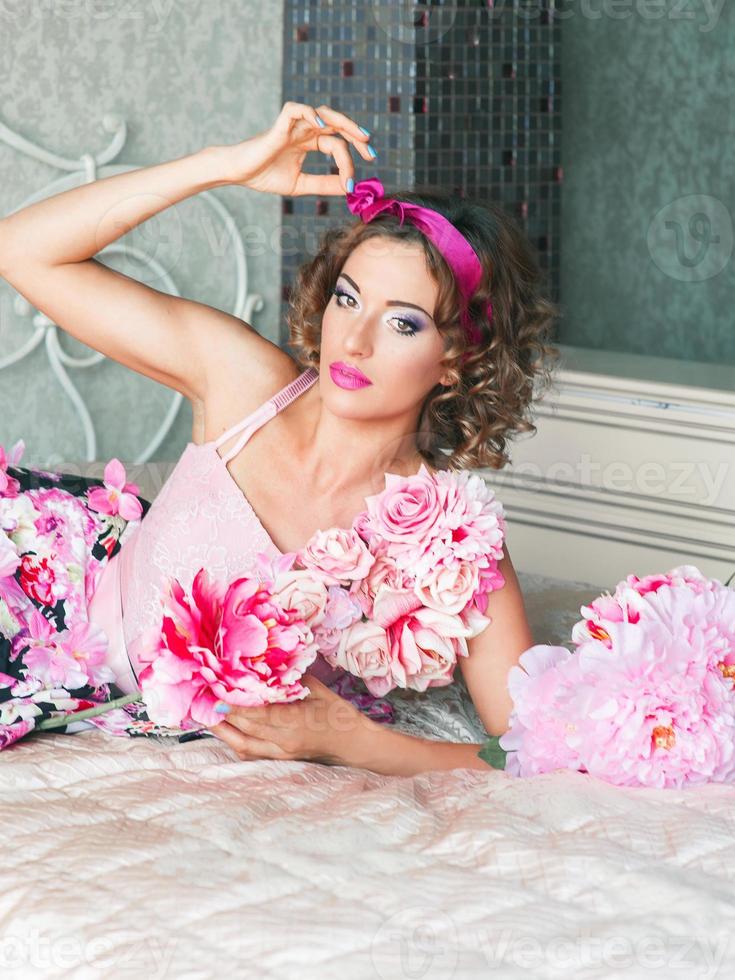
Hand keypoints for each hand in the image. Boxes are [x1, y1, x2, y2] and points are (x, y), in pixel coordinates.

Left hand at [205, 671, 372, 765]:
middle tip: (202, 700)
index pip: (256, 714)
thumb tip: (265, 666)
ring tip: (206, 717)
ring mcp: (281, 754)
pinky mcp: (280, 759)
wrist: (355, 745)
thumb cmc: (339, 714)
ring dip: (223, 733)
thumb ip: (289, 681)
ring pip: (243, 746)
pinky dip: (236, 740)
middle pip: (244, 730)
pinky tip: (225, 729)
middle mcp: (284, 742)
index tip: (214, 693)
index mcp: (295, 723)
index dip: (233, 705)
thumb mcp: (316, 690)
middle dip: (222, 717)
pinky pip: (251, 752)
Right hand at [221, 101, 374, 196]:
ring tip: (360, 136)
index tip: (353, 183)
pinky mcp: (280, 123)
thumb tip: (349, 188)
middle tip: (371, 151)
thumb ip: (324, 184)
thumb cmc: (265, 176)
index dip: (349, 161)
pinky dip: (311, 114)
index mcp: (309, 142)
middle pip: (337, 124)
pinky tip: (323, 126)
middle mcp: (304, 130)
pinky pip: (298, 109)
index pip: (336, 144)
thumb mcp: (301, 185)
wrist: (239, 174)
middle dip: (356, 135)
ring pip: (323, 113)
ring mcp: (293, 125)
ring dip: (344, 122)